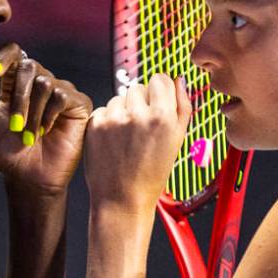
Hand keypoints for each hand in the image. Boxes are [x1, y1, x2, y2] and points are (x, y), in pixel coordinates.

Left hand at [0, 43, 92, 195]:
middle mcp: (40, 83)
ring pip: (45, 82)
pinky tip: (46, 131)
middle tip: (15, 125)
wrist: (28, 178)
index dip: (6, 57)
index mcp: (17, 83)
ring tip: (29, 136)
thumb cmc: (6, 151)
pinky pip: (62, 95)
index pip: (15, 53)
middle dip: (18, 96)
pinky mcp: (79, 104)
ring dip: (32, 112)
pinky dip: (49, 115)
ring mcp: (61, 92)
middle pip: (29, 66)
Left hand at [84, 74, 191, 216]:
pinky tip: (114, 141)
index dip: (160, 91)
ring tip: (128, 137)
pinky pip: (104, 109)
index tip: (158, 105)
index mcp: (163, 116)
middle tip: (142, 129)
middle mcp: (138, 114)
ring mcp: (114, 118)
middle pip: (139, 87)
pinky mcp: (95, 123)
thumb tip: (179, 79)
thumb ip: (182, 106)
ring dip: (124, 110)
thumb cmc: (152, 174)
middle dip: (141, 102)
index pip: (160, 78)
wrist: (122, 199)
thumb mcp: (178, 141)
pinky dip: (108, 120)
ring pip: (119, 97)